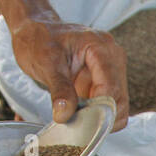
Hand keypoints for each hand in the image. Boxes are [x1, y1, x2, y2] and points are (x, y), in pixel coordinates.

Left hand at [10, 17, 128, 127]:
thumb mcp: (45, 64)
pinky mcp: (106, 82)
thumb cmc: (39, 40)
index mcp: (101, 47)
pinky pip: (110, 107)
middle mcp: (112, 57)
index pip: (111, 87)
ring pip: (118, 107)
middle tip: (77, 122)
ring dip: (100, 118)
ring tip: (77, 117)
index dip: (98, 109)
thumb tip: (65, 114)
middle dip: (100, 117)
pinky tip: (81, 114)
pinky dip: (98, 117)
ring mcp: (112, 70)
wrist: (35, 33)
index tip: (80, 121)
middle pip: (119, 100)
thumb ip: (59, 89)